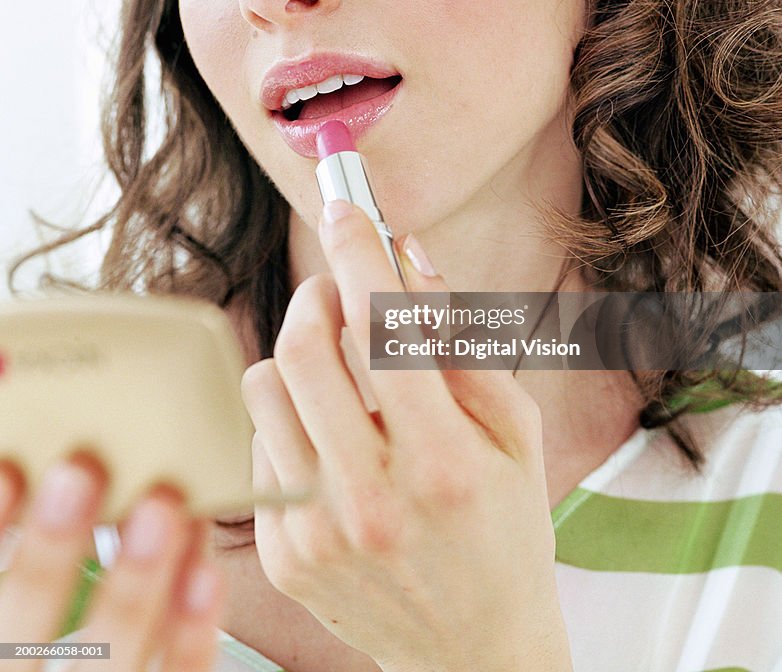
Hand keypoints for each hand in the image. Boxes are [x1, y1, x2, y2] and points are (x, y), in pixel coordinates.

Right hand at [0, 456, 224, 670]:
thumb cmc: (45, 646)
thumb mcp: (28, 608)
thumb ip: (20, 540)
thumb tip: (26, 438)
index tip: (10, 469)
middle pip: (19, 647)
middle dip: (49, 558)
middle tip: (81, 471)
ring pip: (106, 669)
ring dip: (133, 589)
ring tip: (161, 507)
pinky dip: (189, 638)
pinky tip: (204, 571)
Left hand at [241, 201, 573, 671]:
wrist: (473, 648)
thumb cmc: (507, 526)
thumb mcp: (513, 429)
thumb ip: (461, 339)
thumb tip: (408, 254)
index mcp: (441, 462)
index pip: (379, 325)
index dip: (358, 249)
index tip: (345, 204)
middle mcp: (368, 499)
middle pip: (302, 346)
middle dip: (317, 291)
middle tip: (340, 287)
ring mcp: (313, 531)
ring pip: (264, 385)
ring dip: (298, 352)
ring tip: (341, 371)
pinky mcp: (280, 553)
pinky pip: (260, 440)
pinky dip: (293, 415)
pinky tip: (334, 439)